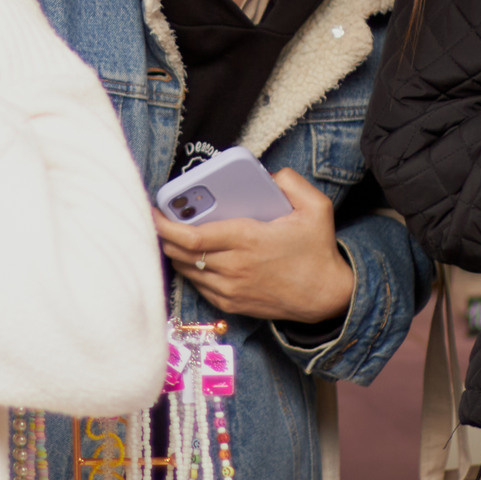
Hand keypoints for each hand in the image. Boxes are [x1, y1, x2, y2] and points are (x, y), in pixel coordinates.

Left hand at [154, 169, 354, 322]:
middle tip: (159, 218)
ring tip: (172, 234)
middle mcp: (233, 267)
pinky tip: (192, 255)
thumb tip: (267, 174)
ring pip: (186, 270)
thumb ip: (291, 182)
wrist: (327, 297)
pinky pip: (198, 285)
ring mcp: (230, 290)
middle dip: (163, 235)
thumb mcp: (316, 207)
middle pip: (181, 253)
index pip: (192, 237)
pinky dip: (190, 269)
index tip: (153, 211)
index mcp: (247, 240)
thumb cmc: (318, 251)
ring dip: (175, 252)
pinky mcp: (231, 304)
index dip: (165, 225)